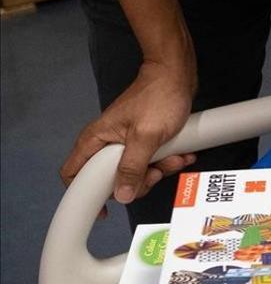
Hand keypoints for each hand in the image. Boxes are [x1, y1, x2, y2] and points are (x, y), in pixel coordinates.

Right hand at [61, 57, 197, 212]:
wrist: (178, 73)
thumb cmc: (159, 96)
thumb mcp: (146, 137)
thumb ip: (132, 167)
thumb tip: (122, 195)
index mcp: (96, 140)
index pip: (74, 174)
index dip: (83, 195)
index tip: (104, 210)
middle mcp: (107, 142)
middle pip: (113, 179)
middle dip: (139, 180)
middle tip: (156, 172)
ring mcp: (127, 140)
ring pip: (138, 170)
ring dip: (160, 169)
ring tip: (176, 156)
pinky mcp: (145, 138)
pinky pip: (153, 158)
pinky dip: (168, 159)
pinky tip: (183, 154)